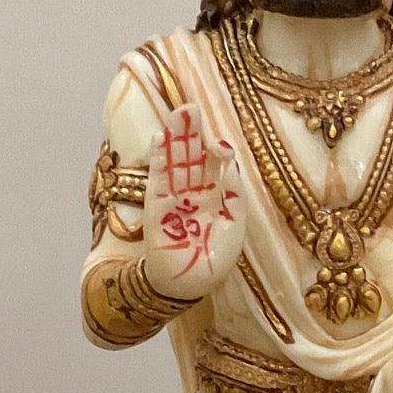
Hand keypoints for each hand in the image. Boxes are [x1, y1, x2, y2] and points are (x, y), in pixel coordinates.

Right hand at [142, 105, 244, 298]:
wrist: (190, 285)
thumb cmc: (214, 259)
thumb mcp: (235, 222)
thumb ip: (234, 190)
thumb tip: (230, 158)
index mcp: (213, 198)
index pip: (211, 166)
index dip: (213, 150)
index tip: (217, 142)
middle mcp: (192, 194)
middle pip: (190, 158)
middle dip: (190, 134)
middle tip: (189, 107)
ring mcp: (174, 199)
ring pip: (174, 163)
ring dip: (174, 139)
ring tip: (176, 113)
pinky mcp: (157, 208)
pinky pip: (158, 180)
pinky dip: (159, 160)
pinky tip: (159, 138)